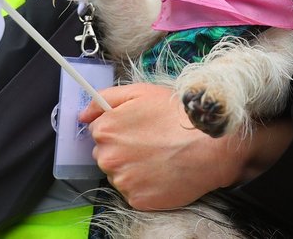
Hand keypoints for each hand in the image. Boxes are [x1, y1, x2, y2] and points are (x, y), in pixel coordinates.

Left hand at [79, 83, 292, 209]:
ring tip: (159, 157)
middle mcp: (108, 157)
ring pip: (119, 174)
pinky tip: (162, 172)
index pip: (99, 132)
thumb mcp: (141, 92)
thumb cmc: (177, 114)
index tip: (138, 128)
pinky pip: (134, 192)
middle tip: (151, 142)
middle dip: (123, 149)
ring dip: (133, 168)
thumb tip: (82, 115)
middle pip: (106, 154)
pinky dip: (145, 185)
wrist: (209, 144)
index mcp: (106, 130)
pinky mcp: (137, 200)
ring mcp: (122, 181)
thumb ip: (105, 99)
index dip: (119, 128)